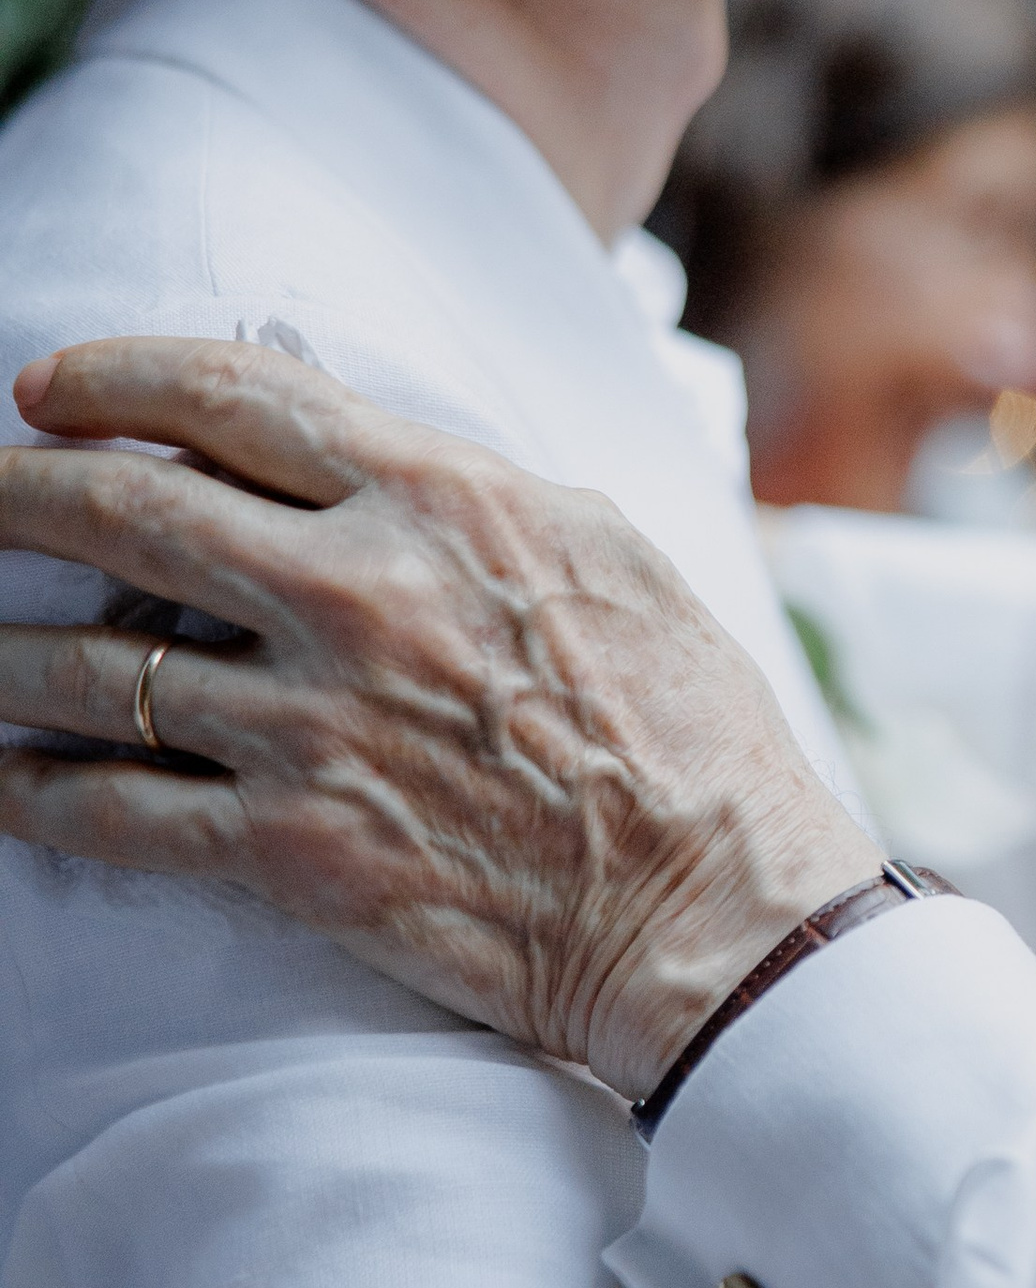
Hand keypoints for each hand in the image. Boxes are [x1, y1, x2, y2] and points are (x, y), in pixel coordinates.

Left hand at [0, 336, 878, 1097]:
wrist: (714, 909)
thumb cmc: (686, 732)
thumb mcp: (600, 551)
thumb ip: (469, 492)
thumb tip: (366, 451)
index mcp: (442, 501)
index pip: (236, 399)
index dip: (118, 378)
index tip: (51, 387)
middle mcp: (360, 595)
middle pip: (127, 513)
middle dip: (13, 492)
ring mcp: (314, 725)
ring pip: (93, 669)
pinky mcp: (293, 849)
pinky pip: (115, 811)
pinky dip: (33, 794)